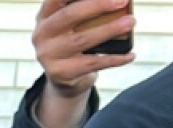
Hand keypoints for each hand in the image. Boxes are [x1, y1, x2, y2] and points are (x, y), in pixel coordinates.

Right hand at [32, 0, 134, 127]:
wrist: (62, 75)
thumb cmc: (73, 39)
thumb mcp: (72, 22)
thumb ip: (86, 10)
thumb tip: (119, 2)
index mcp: (45, 16)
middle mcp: (42, 34)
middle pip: (69, 15)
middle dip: (98, 6)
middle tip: (122, 1)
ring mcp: (49, 55)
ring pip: (82, 40)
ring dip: (110, 29)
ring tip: (130, 22)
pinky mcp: (60, 72)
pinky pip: (92, 64)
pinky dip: (114, 59)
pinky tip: (130, 55)